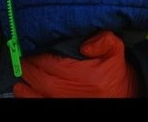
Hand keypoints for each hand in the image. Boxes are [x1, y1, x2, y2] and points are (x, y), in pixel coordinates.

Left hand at [13, 30, 140, 97]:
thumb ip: (104, 40)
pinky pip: (37, 104)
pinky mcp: (61, 108)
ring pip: (33, 95)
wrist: (123, 94)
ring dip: (25, 83)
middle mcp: (72, 92)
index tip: (34, 48)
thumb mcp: (116, 50)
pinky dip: (28, 96)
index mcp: (85, 76)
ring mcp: (65, 103)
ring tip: (24, 72)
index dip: (39, 55)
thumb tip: (85, 46)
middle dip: (28, 67)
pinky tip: (26, 88)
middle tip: (25, 57)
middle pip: (39, 79)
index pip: (51, 63)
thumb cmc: (114, 72)